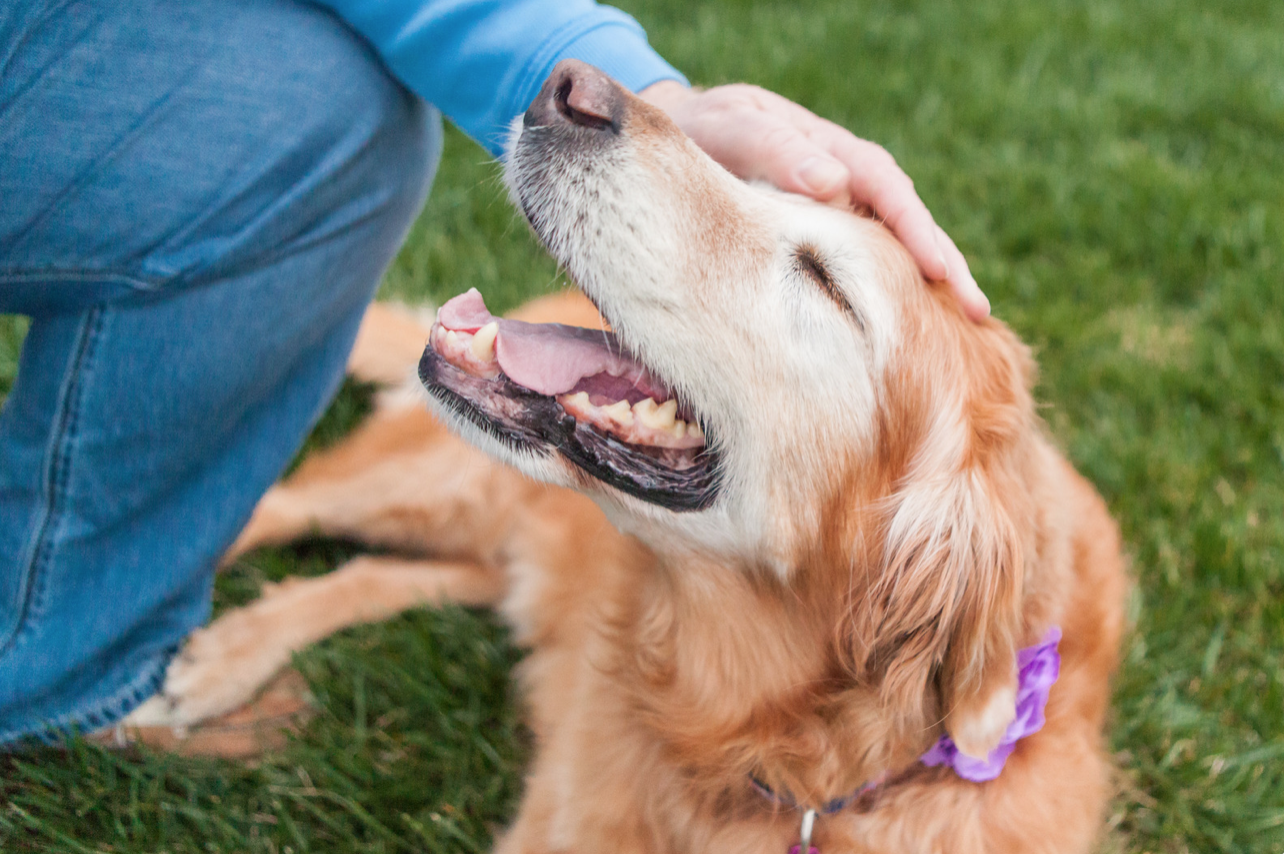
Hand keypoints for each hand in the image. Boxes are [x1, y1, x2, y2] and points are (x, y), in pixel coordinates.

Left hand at [640, 80, 988, 320]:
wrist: (683, 138)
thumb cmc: (707, 134)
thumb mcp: (735, 130)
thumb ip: (777, 151)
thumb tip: (834, 182)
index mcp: (836, 154)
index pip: (889, 193)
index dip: (917, 233)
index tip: (940, 271)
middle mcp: (850, 184)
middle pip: (908, 225)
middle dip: (945, 268)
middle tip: (978, 313)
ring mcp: (842, 214)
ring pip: (892, 250)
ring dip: (925, 288)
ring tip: (963, 331)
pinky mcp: (825, 242)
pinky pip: (865, 267)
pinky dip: (890, 294)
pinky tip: (906, 331)